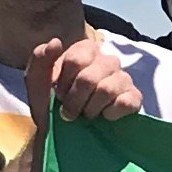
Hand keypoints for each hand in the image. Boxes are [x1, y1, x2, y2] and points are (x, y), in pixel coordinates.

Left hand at [25, 32, 144, 121]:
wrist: (62, 129)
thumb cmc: (51, 101)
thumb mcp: (37, 80)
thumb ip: (40, 58)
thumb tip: (56, 42)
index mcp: (86, 49)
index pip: (76, 61)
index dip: (64, 84)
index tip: (59, 94)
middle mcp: (108, 60)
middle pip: (89, 78)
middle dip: (74, 101)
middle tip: (70, 110)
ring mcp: (123, 78)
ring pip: (107, 90)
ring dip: (90, 109)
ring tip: (86, 114)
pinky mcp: (134, 97)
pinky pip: (125, 102)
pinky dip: (110, 114)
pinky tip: (104, 116)